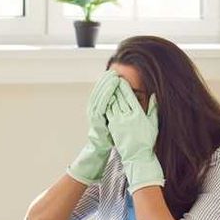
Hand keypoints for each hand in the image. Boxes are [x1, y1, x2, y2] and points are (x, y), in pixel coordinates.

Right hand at [67, 70, 120, 184]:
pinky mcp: (96, 121)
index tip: (115, 71)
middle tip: (112, 70)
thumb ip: (115, 107)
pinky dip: (104, 97)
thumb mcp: (113, 119)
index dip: (107, 81)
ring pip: (98, 96)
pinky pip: (100, 106)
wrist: (101, 149)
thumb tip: (125, 97)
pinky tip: (110, 90)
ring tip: (112, 77)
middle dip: (105, 80)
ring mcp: (94, 115)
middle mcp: (94, 110)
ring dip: (105, 86)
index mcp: (98, 108)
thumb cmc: (109, 134)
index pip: (102, 91)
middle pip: (99, 91)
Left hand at [107, 79, 162, 192]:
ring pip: (112, 104)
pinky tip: (105, 99)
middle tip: (112, 79)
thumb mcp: (153, 124)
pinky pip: (108, 112)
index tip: (122, 80)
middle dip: (115, 87)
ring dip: (109, 94)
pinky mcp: (113, 127)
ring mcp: (119, 122)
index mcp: (139, 115)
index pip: (130, 96)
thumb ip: (154, 109)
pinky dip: (106, 104)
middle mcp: (128, 117)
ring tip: (107, 86)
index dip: (125, 87)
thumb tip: (155, 95)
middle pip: (120, 98)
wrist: (137, 156)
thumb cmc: (147, 141)